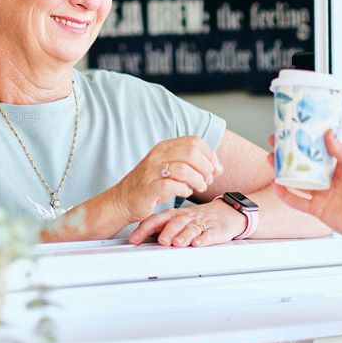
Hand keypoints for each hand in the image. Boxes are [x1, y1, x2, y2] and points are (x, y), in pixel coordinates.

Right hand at [108, 136, 222, 219]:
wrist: (122, 200)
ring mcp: (152, 171)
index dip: (210, 155)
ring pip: (184, 168)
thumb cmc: (150, 186)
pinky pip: (172, 185)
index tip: (214, 170)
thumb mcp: (171, 169)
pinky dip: (184, 190)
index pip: (195, 141)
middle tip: (207, 181)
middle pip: (192, 153)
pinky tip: (185, 193)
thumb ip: (194, 166)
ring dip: (198, 180)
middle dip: (206, 168)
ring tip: (199, 188)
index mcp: (164, 147)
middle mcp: (158, 155)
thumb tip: (219, 168)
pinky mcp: (148, 188)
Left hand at [128, 199, 243, 247]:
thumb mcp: (178, 219)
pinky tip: (198, 242)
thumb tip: (140, 237)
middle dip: (167, 232)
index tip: (134, 238)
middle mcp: (187, 218)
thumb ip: (161, 227)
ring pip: (191, 228)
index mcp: (175, 215)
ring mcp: (201, 223)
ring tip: (178, 243)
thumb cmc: (200, 217)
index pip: (157, 219)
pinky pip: (209, 234)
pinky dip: (204, 238)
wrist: (227, 211)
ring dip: (183, 236)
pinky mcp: (215, 230)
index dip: (145, 229)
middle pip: (175, 223)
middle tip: (161, 241)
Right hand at [277, 131, 341, 243]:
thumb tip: (329, 134)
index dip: (305, 140)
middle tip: (275, 143)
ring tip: (272, 160)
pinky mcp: (316, 209)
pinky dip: (285, 194)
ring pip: (296, 181)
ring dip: (283, 172)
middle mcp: (328, 178)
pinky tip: (276, 185)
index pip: (318, 149)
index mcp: (339, 166)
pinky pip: (297, 201)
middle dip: (288, 154)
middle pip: (303, 164)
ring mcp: (321, 194)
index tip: (293, 130)